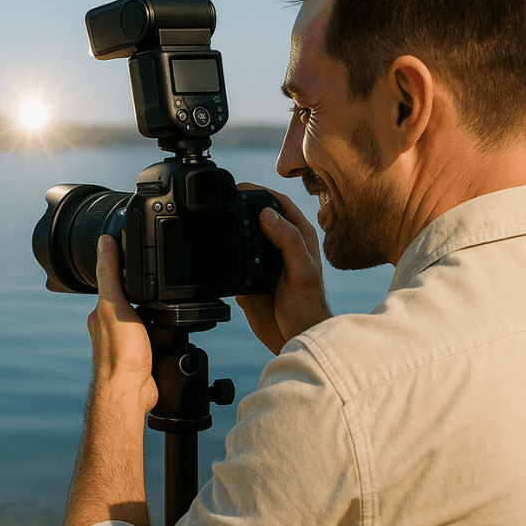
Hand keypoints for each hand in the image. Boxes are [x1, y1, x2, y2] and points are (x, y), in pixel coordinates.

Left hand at [86, 235, 156, 413]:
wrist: (130, 393)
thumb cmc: (119, 354)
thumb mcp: (115, 305)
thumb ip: (109, 273)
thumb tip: (103, 241)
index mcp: (102, 312)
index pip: (113, 284)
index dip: (125, 271)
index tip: (138, 258)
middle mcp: (112, 328)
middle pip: (132, 302)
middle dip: (145, 295)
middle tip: (160, 284)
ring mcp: (128, 344)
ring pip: (146, 321)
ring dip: (157, 316)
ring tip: (169, 307)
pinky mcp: (144, 357)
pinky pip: (156, 338)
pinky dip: (164, 333)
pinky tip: (171, 332)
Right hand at [235, 184, 330, 353]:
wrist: (295, 337)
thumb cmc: (308, 307)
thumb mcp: (302, 272)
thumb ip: (288, 241)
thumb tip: (267, 215)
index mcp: (299, 237)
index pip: (279, 203)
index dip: (261, 191)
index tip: (242, 188)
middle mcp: (281, 245)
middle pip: (258, 216)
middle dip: (242, 207)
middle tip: (224, 201)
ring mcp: (263, 261)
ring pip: (244, 237)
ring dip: (232, 231)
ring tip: (218, 222)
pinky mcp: (249, 278)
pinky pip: (234, 262)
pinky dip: (225, 256)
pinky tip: (217, 252)